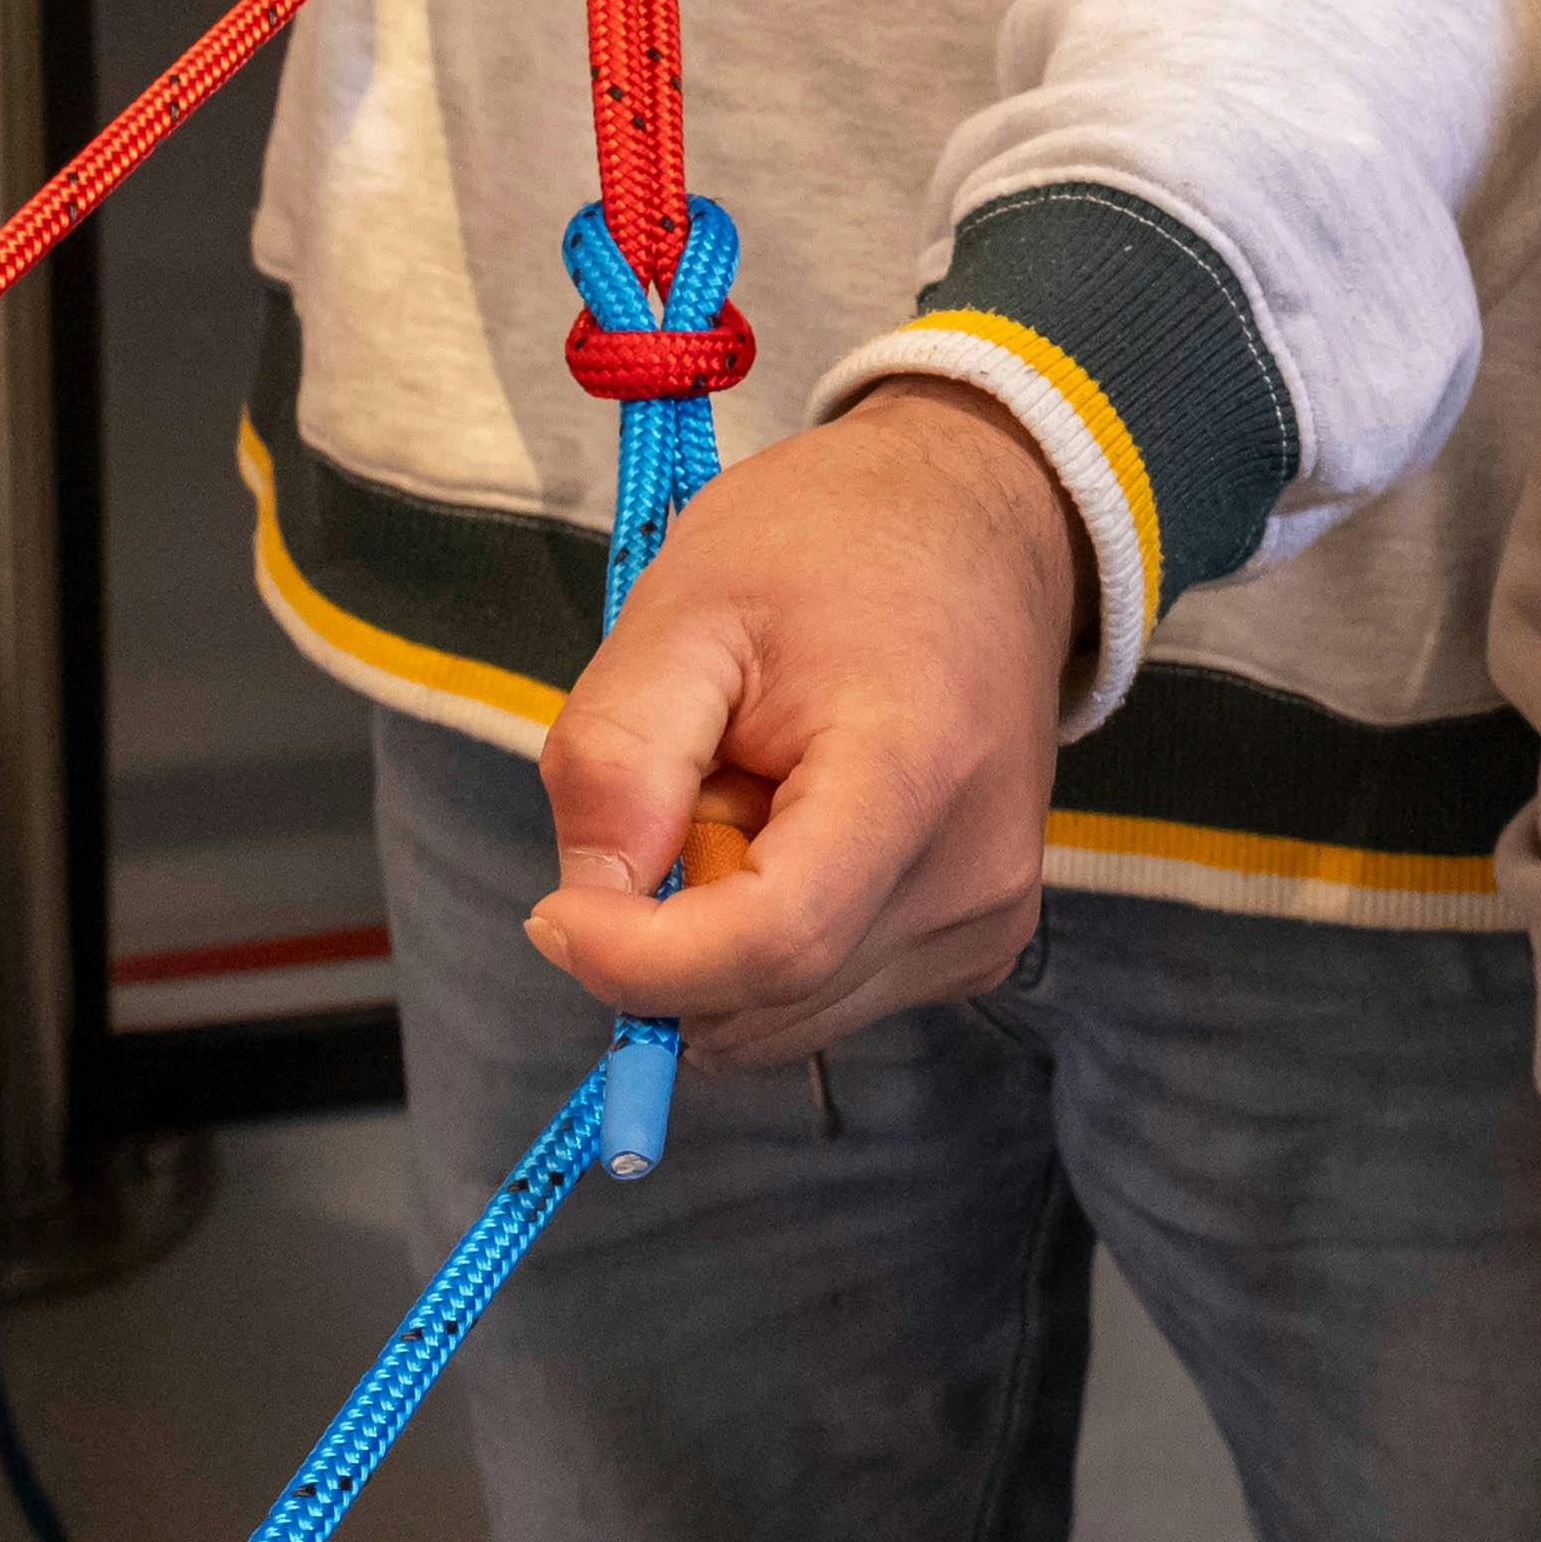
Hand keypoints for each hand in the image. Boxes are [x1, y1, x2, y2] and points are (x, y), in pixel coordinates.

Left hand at [527, 390, 1082, 1067]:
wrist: (978, 525)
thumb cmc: (833, 544)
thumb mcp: (684, 607)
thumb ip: (617, 756)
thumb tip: (585, 909)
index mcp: (914, 777)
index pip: (770, 945)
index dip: (638, 961)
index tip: (556, 913)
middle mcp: (971, 880)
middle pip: (762, 999)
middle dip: (672, 931)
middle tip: (688, 787)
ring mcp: (984, 923)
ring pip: (779, 1016)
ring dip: (720, 933)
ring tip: (755, 790)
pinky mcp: (978, 944)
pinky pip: (821, 999)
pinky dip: (770, 939)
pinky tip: (798, 826)